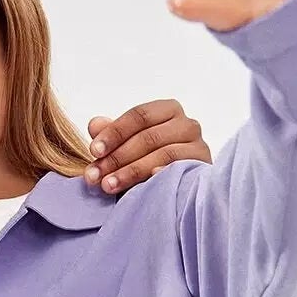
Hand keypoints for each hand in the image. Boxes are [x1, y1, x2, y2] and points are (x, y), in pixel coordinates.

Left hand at [84, 101, 210, 191]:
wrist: (179, 186)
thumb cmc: (150, 160)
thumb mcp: (126, 147)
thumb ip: (111, 134)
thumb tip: (94, 125)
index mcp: (167, 110)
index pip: (138, 116)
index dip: (114, 132)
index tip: (94, 151)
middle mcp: (186, 123)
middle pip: (148, 137)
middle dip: (117, 157)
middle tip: (95, 176)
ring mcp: (198, 144)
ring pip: (162, 153)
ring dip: (131, 171)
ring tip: (108, 185)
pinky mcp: (203, 166)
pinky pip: (180, 168)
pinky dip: (161, 174)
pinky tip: (144, 184)